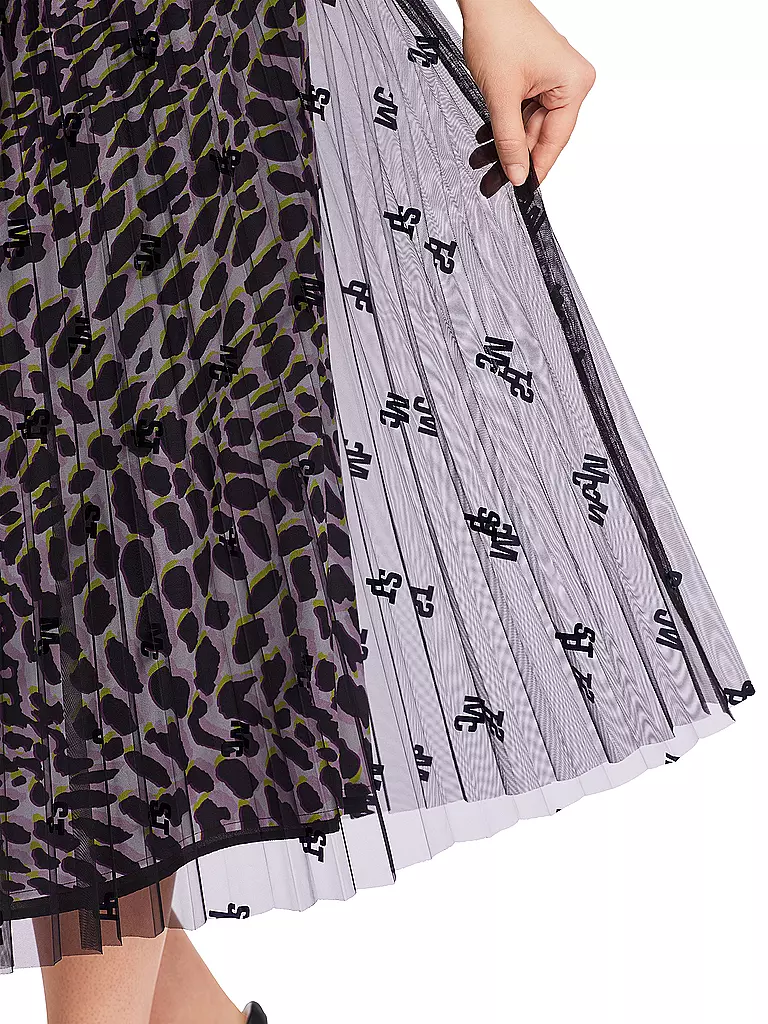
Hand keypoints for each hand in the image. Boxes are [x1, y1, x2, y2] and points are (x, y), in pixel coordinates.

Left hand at [458, 0, 595, 186]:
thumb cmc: (498, 30)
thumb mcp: (501, 96)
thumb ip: (509, 141)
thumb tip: (517, 174)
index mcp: (574, 84)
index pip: (555, 140)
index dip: (536, 167)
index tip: (521, 190)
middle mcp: (570, 81)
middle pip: (541, 134)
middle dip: (513, 156)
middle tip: (492, 181)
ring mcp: (554, 78)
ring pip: (529, 125)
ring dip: (505, 142)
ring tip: (482, 160)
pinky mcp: (538, 75)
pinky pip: (524, 110)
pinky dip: (506, 124)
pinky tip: (487, 139)